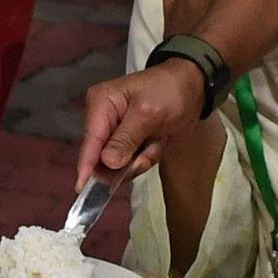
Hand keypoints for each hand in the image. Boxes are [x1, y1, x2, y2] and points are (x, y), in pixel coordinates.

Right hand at [73, 57, 209, 191]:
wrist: (194, 88)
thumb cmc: (170, 90)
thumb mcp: (148, 113)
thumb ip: (126, 139)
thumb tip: (107, 162)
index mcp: (101, 104)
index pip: (90, 141)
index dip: (87, 166)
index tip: (83, 189)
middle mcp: (104, 120)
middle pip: (104, 158)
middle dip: (128, 159)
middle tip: (148, 149)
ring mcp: (117, 134)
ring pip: (121, 164)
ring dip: (143, 157)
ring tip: (157, 138)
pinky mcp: (130, 143)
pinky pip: (134, 162)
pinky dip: (149, 155)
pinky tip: (159, 140)